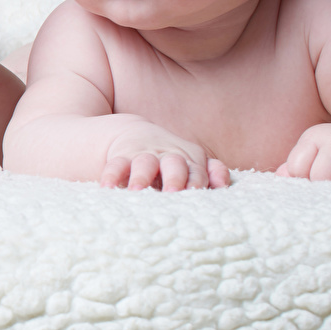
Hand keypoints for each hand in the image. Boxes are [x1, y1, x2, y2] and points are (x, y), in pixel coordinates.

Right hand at [101, 126, 228, 190]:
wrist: (134, 134)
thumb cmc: (169, 159)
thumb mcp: (192, 162)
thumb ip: (210, 173)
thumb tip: (222, 185)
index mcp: (189, 160)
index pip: (197, 172)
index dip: (198, 182)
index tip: (196, 195)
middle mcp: (168, 157)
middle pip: (174, 165)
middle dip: (174, 178)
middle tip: (172, 193)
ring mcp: (143, 156)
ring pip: (144, 163)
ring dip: (142, 177)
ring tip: (137, 191)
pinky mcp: (121, 157)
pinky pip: (116, 164)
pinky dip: (111, 174)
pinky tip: (108, 187)